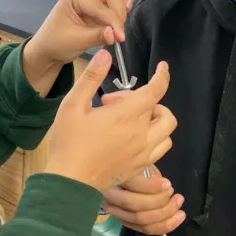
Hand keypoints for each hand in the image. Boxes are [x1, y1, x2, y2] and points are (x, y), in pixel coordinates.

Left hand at [24, 0, 135, 78]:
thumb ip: (97, 36)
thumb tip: (115, 34)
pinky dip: (123, 4)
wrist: (48, 50)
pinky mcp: (99, 8)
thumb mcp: (76, 41)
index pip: (102, 5)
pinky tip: (123, 17)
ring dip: (123, 5)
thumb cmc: (56, 43)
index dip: (113, 21)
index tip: (120, 38)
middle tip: (119, 33)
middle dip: (119, 12)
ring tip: (120, 25)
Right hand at [44, 49, 175, 191]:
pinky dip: (154, 140)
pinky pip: (159, 150)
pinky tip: (133, 139)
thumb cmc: (69, 141)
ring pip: (166, 133)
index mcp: (126, 115)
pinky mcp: (139, 167)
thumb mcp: (73, 104)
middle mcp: (140, 134)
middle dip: (149, 101)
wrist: (70, 180)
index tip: (162, 67)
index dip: (162, 76)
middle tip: (120, 105)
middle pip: (164, 112)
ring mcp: (142, 153)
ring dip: (154, 121)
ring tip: (131, 121)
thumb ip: (91, 77)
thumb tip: (105, 55)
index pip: (156, 90)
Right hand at [101, 168, 185, 234]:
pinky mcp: (125, 221)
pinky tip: (176, 218)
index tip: (167, 184)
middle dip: (159, 202)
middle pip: (134, 205)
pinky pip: (144, 228)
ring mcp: (115, 211)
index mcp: (111, 175)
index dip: (151, 186)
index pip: (131, 183)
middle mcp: (109, 196)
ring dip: (164, 215)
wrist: (118, 175)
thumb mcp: (140, 161)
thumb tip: (163, 185)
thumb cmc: (131, 164)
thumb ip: (148, 169)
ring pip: (140, 220)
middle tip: (176, 195)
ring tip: (179, 206)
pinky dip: (163, 226)